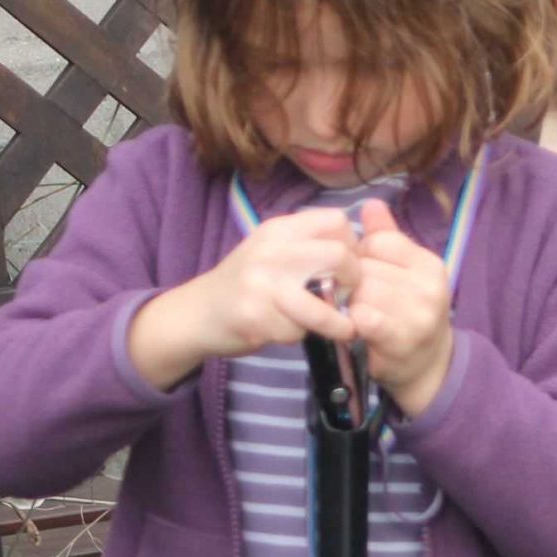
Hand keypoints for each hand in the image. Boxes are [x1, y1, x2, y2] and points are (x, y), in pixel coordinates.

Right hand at [128, 211, 358, 389]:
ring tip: (341, 329)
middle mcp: (271, 250)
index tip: (348, 266)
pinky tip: (289, 331)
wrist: (197, 312)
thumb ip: (308, 246)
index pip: (336, 220)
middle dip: (353, 280)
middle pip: (340, 255)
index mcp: (279, 229)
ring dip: (337, 323)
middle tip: (346, 296)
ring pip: (324, 300)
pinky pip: (299, 330)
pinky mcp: (255, 315)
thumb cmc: (247, 283)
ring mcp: (261, 282)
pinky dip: (301, 336)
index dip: (353, 245)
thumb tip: (358, 250)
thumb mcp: (272, 250)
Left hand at [350, 201, 455, 413]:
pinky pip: (363, 317)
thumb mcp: (404, 272)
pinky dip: (352, 321)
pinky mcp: (402, 337)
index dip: (362, 257)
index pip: (379, 242)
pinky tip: (353, 327)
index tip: (363, 274)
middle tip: (354, 300)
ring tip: (353, 315)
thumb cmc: (408, 314)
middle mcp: (429, 286)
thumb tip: (370, 203)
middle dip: (353, 283)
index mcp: (429, 264)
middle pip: (366, 268)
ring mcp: (418, 313)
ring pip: (360, 292)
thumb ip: (387, 238)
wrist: (427, 366)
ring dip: (349, 305)